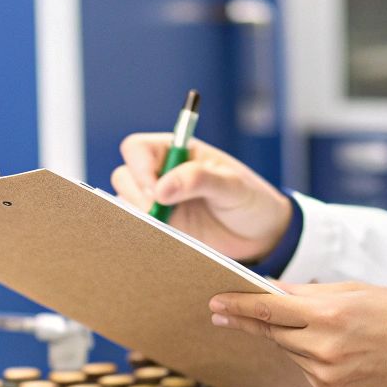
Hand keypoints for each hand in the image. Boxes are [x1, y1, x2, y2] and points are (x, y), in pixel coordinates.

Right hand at [112, 133, 291, 261]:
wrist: (261, 237)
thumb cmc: (251, 201)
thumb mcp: (232, 185)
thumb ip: (199, 179)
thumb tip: (161, 188)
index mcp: (177, 152)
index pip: (138, 148)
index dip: (139, 165)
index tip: (156, 187)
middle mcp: (162, 175)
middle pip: (124, 175)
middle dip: (138, 194)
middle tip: (162, 210)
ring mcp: (158, 203)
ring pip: (125, 203)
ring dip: (139, 215)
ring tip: (169, 226)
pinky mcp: (160, 228)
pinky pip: (136, 228)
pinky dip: (143, 233)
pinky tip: (165, 237)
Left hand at [209, 282, 386, 386]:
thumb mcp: (355, 291)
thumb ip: (308, 294)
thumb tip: (273, 291)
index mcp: (329, 316)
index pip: (269, 309)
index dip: (238, 306)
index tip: (216, 303)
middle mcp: (324, 348)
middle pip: (272, 331)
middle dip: (251, 319)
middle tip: (225, 310)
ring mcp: (326, 374)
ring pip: (288, 351)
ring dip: (289, 337)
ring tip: (318, 325)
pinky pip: (304, 369)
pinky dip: (307, 355)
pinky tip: (331, 347)